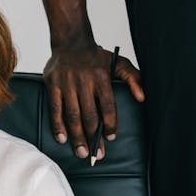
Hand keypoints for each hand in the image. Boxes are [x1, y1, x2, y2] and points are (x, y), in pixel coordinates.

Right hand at [44, 41, 143, 158]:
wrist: (71, 40)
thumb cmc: (95, 56)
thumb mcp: (118, 62)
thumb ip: (133, 77)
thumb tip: (142, 97)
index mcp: (101, 76)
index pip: (108, 105)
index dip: (110, 123)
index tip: (111, 137)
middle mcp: (84, 80)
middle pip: (89, 114)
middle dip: (93, 137)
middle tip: (96, 154)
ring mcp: (67, 83)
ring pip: (72, 115)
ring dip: (77, 137)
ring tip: (81, 152)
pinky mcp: (52, 84)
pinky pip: (55, 109)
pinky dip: (58, 125)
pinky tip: (62, 139)